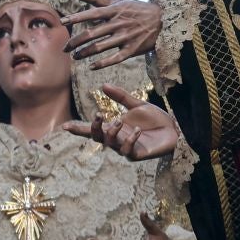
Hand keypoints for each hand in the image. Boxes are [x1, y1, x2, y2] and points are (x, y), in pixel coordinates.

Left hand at [61, 0, 160, 67]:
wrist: (162, 20)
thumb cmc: (135, 8)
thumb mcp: (116, 0)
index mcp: (114, 10)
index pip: (92, 14)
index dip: (76, 18)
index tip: (62, 22)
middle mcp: (118, 23)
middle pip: (93, 33)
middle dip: (76, 42)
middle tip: (65, 48)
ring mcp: (125, 37)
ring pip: (101, 47)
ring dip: (85, 53)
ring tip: (75, 57)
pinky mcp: (132, 49)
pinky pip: (115, 58)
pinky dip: (103, 63)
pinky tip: (92, 66)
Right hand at [61, 84, 178, 159]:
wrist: (175, 129)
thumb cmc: (156, 120)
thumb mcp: (137, 105)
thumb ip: (121, 97)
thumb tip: (103, 85)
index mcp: (115, 128)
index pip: (93, 129)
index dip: (79, 128)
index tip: (65, 126)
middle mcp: (117, 139)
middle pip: (97, 138)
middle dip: (94, 128)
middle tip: (99, 115)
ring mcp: (126, 148)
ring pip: (110, 145)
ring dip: (112, 133)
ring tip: (120, 121)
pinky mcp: (137, 155)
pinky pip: (128, 151)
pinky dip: (131, 140)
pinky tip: (138, 130)